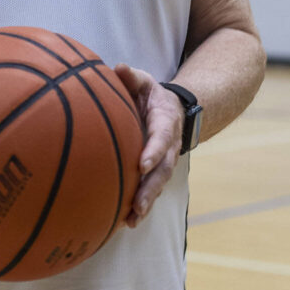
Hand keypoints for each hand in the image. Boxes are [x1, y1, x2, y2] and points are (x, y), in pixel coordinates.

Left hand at [114, 64, 183, 227]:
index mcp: (165, 120)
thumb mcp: (143, 80)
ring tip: (132, 220)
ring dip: (147, 202)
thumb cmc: (148, 93)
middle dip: (151, 187)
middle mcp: (169, 144)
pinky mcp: (157, 171)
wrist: (170, 108)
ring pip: (159, 183)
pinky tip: (127, 221)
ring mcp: (165, 159)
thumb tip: (118, 67)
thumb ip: (132, 76)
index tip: (142, 164)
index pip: (162, 136)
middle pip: (163, 169)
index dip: (154, 151)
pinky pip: (151, 188)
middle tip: (138, 204)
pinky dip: (142, 205)